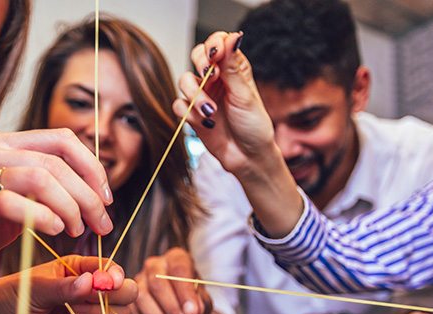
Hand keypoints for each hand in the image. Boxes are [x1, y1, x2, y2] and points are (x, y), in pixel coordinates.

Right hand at [0, 129, 114, 288]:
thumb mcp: (8, 203)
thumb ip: (39, 190)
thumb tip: (89, 192)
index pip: (60, 140)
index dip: (92, 167)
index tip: (105, 198)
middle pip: (54, 162)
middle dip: (88, 194)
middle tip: (102, 223)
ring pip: (37, 178)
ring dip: (69, 207)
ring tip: (77, 230)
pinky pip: (9, 203)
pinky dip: (40, 216)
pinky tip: (54, 231)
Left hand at [0, 255, 137, 313]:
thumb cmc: (1, 300)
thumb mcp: (31, 288)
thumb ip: (63, 287)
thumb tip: (94, 281)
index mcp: (75, 268)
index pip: (110, 268)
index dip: (115, 275)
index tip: (109, 281)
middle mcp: (84, 291)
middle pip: (125, 292)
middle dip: (114, 295)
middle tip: (88, 299)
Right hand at [131, 248, 211, 313]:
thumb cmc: (197, 303)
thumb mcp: (204, 302)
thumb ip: (200, 304)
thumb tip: (193, 312)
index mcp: (176, 258)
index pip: (178, 269)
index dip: (185, 292)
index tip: (194, 313)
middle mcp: (153, 265)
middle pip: (157, 283)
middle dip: (173, 311)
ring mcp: (139, 283)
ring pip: (143, 300)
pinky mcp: (131, 303)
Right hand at [174, 32, 301, 237]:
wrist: (248, 157)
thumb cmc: (254, 127)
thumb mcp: (245, 95)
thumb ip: (233, 67)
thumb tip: (233, 36)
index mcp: (234, 69)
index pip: (218, 43)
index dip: (214, 45)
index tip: (216, 56)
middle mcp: (217, 79)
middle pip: (197, 57)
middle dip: (200, 65)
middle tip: (207, 76)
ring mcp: (203, 96)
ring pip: (184, 81)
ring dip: (195, 96)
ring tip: (211, 111)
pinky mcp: (192, 114)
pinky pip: (178, 106)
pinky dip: (189, 115)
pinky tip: (207, 124)